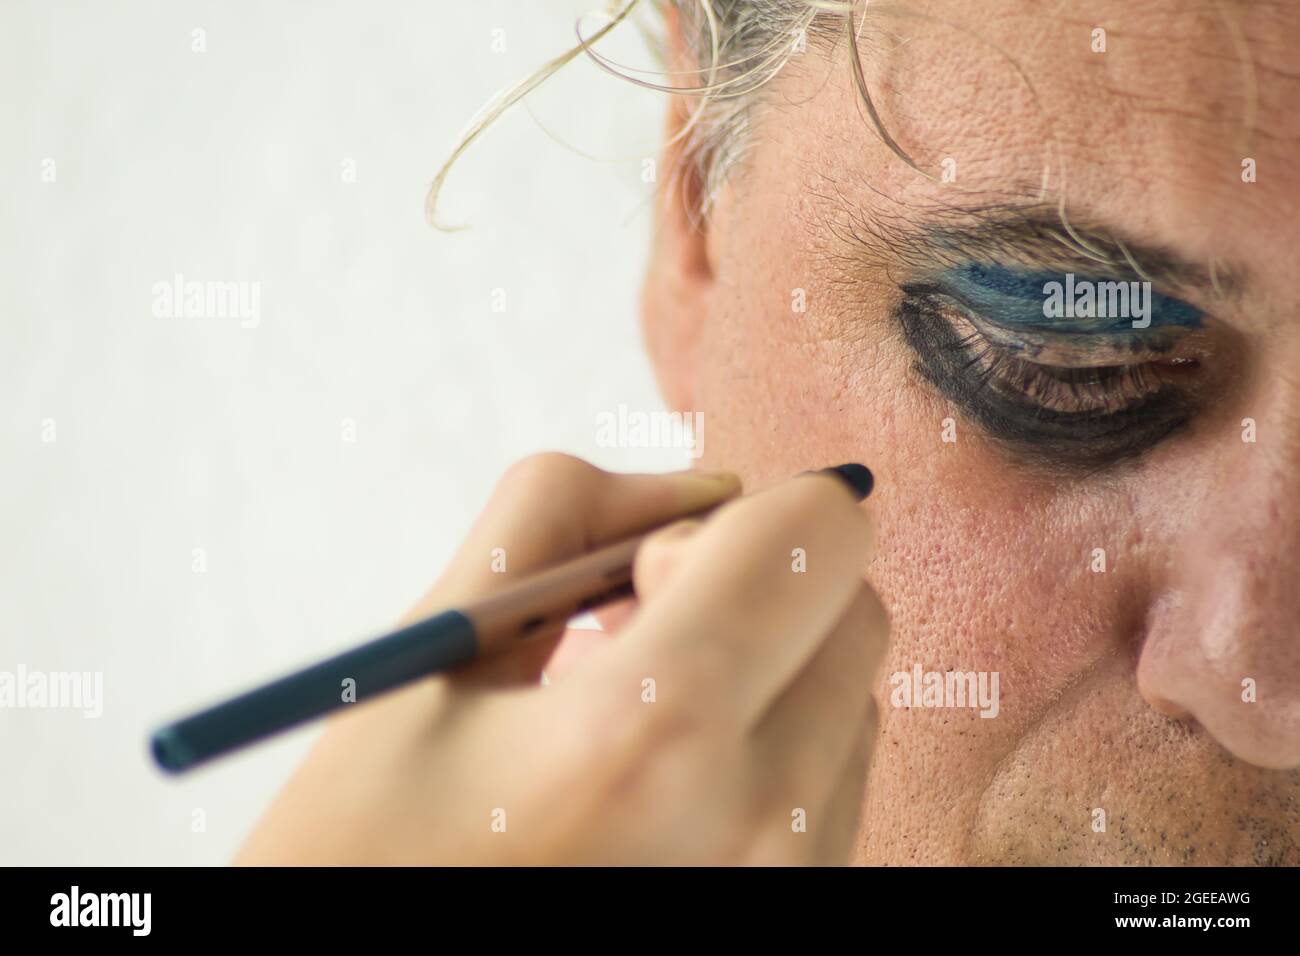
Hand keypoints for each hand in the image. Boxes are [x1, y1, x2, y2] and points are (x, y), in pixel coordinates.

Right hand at [235, 453, 887, 864]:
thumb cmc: (371, 840)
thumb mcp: (440, 649)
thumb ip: (560, 513)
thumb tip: (698, 483)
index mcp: (655, 730)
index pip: (818, 533)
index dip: (736, 515)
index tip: (644, 571)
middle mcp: (759, 821)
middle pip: (853, 607)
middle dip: (754, 584)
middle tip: (634, 633)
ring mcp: (788, 883)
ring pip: (850, 694)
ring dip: (764, 666)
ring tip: (636, 717)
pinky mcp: (796, 914)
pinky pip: (833, 780)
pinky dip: (768, 744)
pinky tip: (663, 778)